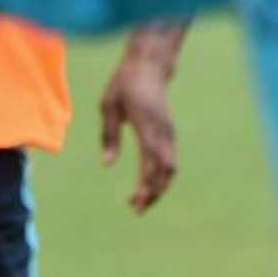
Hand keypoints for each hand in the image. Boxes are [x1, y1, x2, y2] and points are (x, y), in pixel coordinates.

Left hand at [99, 28, 179, 212]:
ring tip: (140, 201)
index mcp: (147, 126)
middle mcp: (163, 132)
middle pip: (165, 172)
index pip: (150, 164)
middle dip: (153, 193)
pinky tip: (147, 184)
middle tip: (136, 209)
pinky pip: (169, 160)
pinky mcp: (169, 133)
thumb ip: (108, 136)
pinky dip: (161, 176)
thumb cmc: (124, 85)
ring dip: (158, 187)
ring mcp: (169, 132)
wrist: (148, 67)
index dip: (145, 187)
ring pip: (171, 168)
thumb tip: (107, 165)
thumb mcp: (108, 106)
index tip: (135, 203)